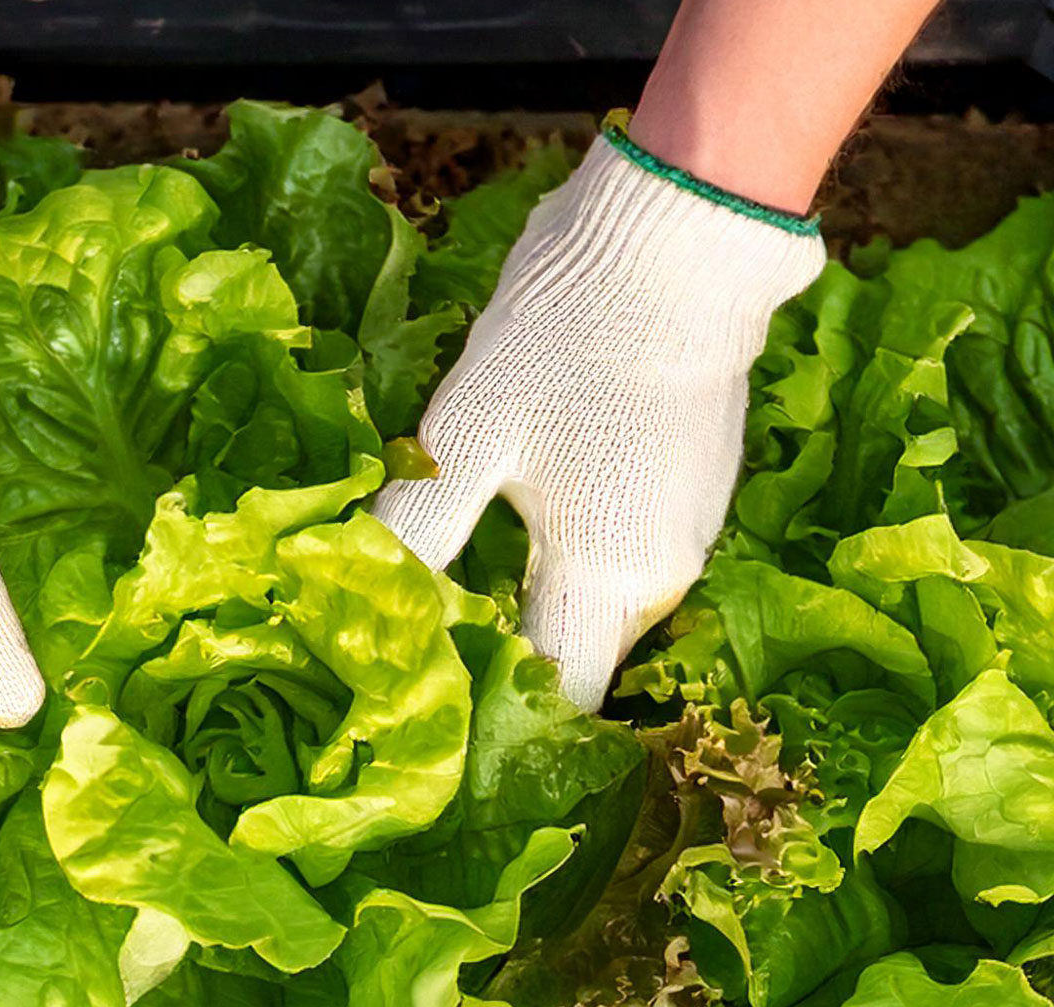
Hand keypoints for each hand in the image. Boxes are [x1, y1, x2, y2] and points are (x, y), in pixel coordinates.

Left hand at [374, 134, 823, 710]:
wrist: (675, 242)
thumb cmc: (563, 344)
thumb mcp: (466, 440)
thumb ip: (420, 533)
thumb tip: (362, 603)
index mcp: (604, 579)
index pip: (559, 696)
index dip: (500, 717)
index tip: (439, 714)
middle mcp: (658, 576)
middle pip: (579, 656)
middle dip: (511, 666)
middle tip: (432, 653)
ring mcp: (686, 529)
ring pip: (600, 605)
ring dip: (539, 610)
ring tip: (463, 601)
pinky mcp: (691, 486)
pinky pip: (623, 556)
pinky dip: (571, 562)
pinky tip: (520, 532)